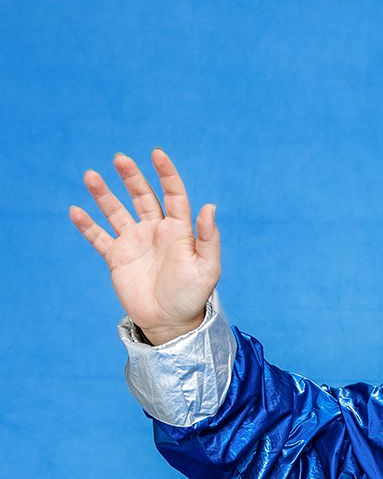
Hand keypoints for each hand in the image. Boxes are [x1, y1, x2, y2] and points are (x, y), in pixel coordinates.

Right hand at [68, 147, 219, 343]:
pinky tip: (75, 211)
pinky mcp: (117, 258)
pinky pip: (99, 238)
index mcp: (178, 230)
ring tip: (90, 176)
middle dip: (131, 176)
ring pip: (116, 211)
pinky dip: (87, 226)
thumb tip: (210, 207)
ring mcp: (134, 243)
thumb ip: (208, 239)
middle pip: (142, 196)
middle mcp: (155, 231)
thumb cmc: (192, 297)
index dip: (166, 174)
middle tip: (120, 159)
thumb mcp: (207, 269)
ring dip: (103, 194)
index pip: (172, 194)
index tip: (157, 155)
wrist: (170, 324)